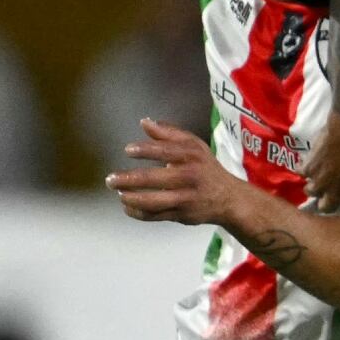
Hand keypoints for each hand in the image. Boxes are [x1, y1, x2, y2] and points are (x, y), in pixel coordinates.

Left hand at [107, 120, 238, 224]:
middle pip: (155, 179)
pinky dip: (138, 213)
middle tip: (110, 179)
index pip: (165, 151)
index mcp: (192, 157)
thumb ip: (169, 133)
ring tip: (119, 193)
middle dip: (129, 179)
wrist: (228, 198)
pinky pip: (156, 216)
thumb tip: (144, 122)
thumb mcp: (194, 146)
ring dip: (132, 198)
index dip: (145, 150)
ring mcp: (186, 199)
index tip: (127, 151)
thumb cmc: (205, 167)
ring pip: (154, 201)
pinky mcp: (182, 215)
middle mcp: (189, 178)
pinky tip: (127, 207)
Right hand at [302, 116, 339, 214]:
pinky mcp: (307, 168)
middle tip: (329, 191)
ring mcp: (318, 182)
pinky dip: (304, 168)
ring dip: (313, 185)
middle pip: (323, 207)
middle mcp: (332, 193)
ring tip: (318, 176)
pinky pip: (301, 172)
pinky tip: (309, 162)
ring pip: (310, 191)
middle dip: (326, 201)